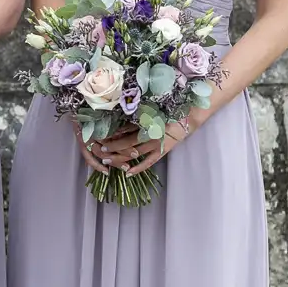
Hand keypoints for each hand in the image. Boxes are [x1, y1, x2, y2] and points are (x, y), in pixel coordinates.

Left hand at [83, 110, 206, 175]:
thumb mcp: (148, 114)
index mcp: (145, 125)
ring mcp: (156, 145)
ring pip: (134, 154)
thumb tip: (116, 129)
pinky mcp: (162, 152)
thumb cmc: (166, 112)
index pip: (124, 133)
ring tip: (108, 162)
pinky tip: (128, 174)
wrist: (187, 117)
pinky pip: (149, 162)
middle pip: (126, 145)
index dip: (111, 138)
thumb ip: (134, 122)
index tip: (100, 140)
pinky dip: (138, 168)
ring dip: (120, 159)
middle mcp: (149, 136)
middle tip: (100, 152)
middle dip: (112, 149)